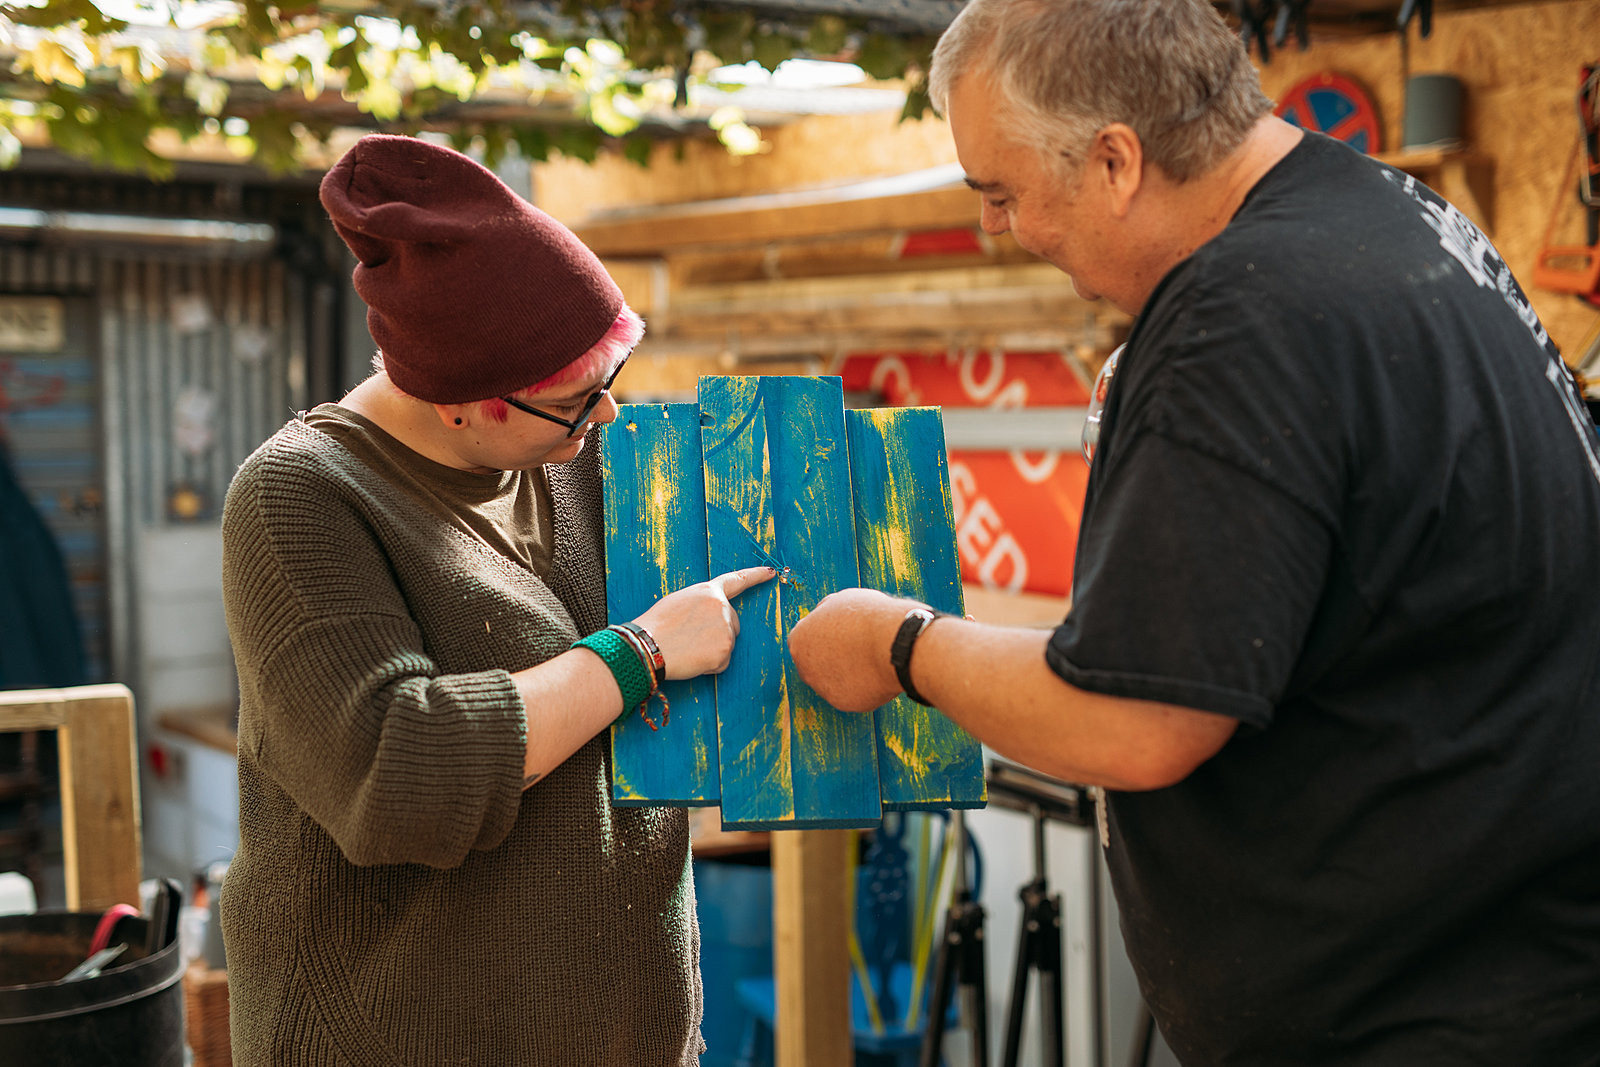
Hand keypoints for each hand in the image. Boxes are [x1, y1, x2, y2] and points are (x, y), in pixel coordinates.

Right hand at [633, 566, 776, 679]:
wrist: (646, 646)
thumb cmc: (656, 625)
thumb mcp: (679, 602)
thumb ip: (702, 604)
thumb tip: (711, 618)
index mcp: (708, 592)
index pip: (737, 580)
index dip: (756, 575)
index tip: (770, 572)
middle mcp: (722, 608)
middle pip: (733, 622)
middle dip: (719, 632)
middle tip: (691, 637)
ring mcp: (725, 630)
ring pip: (727, 643)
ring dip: (713, 649)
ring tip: (688, 647)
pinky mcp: (724, 652)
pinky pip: (722, 662)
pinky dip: (710, 665)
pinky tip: (692, 659)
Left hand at [789, 588, 920, 711]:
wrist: (895, 644)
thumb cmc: (869, 617)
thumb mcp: (840, 601)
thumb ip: (825, 613)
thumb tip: (823, 618)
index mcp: (798, 641)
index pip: (805, 640)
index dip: (824, 635)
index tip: (842, 632)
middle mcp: (805, 669)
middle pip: (816, 663)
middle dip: (833, 657)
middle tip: (857, 647)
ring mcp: (823, 689)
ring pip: (835, 680)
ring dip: (848, 672)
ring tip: (871, 656)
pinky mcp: (844, 704)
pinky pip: (853, 693)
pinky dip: (864, 685)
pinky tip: (877, 672)